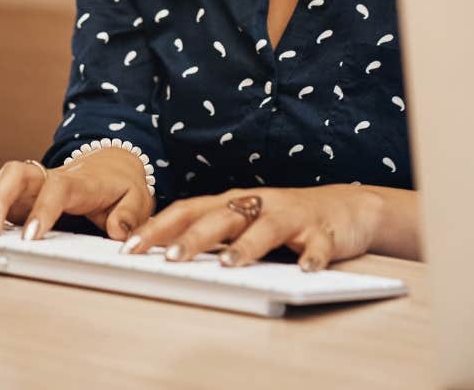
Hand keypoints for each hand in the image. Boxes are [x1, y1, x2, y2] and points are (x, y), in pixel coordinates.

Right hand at [0, 148, 153, 241]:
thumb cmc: (121, 186)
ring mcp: (26, 184)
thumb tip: (119, 232)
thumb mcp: (137, 199)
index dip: (43, 210)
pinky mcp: (14, 193)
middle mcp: (45, 176)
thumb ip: (130, 215)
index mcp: (76, 180)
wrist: (111, 164)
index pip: (56, 188)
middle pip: (13, 173)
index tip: (32, 237)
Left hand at [122, 185, 385, 271]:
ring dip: (247, 246)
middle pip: (220, 217)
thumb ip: (211, 234)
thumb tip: (162, 254)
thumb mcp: (242, 222)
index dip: (157, 228)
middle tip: (169, 259)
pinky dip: (312, 257)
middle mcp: (256, 204)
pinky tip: (306, 270)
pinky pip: (318, 246)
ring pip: (265, 228)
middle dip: (193, 238)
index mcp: (231, 203)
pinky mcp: (322, 231)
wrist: (345, 207)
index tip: (128, 249)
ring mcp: (290, 216)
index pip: (186, 211)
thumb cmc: (283, 219)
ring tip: (229, 265)